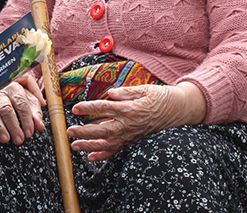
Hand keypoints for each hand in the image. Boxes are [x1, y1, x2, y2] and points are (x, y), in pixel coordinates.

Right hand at [0, 75, 45, 144]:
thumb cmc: (15, 89)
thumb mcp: (28, 93)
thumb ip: (35, 106)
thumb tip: (40, 124)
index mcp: (15, 87)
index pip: (22, 104)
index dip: (27, 119)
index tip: (30, 132)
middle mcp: (1, 92)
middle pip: (8, 110)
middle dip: (14, 126)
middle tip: (20, 139)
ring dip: (0, 128)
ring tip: (6, 139)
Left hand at [67, 82, 205, 161]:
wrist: (177, 110)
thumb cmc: (160, 97)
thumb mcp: (144, 89)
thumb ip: (126, 92)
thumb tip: (111, 93)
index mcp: (130, 109)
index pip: (106, 108)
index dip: (90, 108)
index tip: (75, 108)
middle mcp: (129, 124)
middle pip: (103, 129)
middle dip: (85, 131)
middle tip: (69, 131)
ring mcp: (131, 135)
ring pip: (107, 143)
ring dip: (89, 145)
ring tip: (74, 145)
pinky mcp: (132, 141)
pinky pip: (116, 150)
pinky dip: (103, 155)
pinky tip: (90, 157)